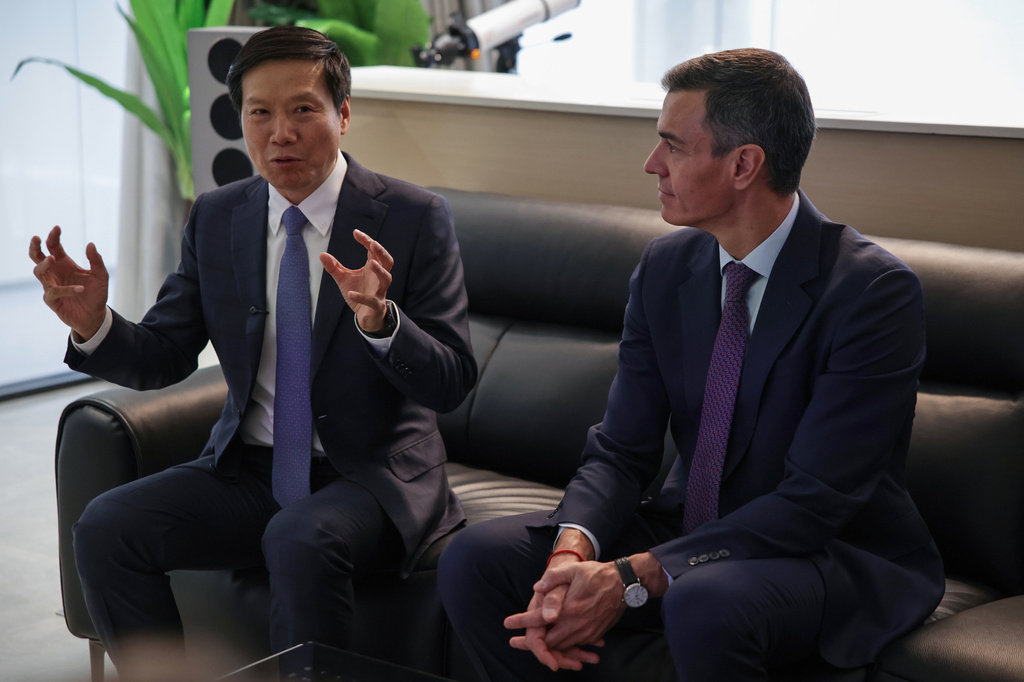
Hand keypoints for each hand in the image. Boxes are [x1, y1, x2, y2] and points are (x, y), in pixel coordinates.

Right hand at [29, 226, 108, 340]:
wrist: (95, 315)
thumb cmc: (96, 293)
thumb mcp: (101, 275)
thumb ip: (96, 260)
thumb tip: (90, 244)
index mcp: (64, 263)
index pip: (54, 247)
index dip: (53, 237)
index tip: (57, 228)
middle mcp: (55, 273)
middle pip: (37, 257)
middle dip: (35, 247)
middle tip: (37, 238)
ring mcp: (51, 286)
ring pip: (39, 273)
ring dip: (45, 265)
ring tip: (53, 259)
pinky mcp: (52, 300)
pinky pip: (54, 292)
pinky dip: (67, 289)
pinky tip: (80, 288)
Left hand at [320, 230, 393, 332]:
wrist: (366, 316)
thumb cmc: (359, 292)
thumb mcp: (344, 278)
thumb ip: (334, 267)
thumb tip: (322, 254)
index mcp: (373, 268)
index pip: (373, 251)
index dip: (366, 241)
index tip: (356, 233)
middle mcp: (379, 278)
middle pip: (387, 261)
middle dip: (382, 252)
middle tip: (373, 243)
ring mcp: (380, 291)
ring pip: (386, 278)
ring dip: (380, 271)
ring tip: (371, 263)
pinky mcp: (376, 305)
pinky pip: (372, 300)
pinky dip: (362, 297)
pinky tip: (351, 293)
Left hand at [505, 553, 622, 670]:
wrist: (623, 584)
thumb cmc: (597, 574)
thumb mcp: (573, 570)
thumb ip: (553, 578)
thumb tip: (537, 587)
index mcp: (568, 609)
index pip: (539, 619)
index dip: (522, 622)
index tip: (508, 624)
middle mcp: (577, 624)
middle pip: (549, 641)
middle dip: (532, 642)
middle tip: (517, 641)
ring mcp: (587, 631)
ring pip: (562, 646)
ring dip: (548, 646)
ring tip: (535, 644)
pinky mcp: (595, 634)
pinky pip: (576, 645)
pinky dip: (565, 646)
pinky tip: (558, 641)